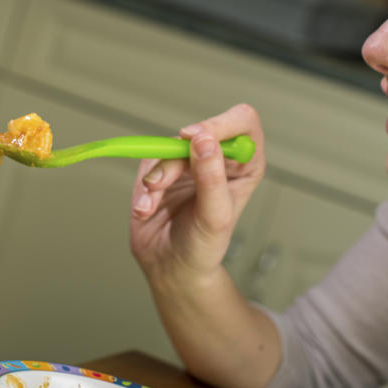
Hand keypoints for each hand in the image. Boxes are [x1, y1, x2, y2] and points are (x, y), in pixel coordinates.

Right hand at [129, 103, 265, 287]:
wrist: (170, 265)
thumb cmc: (203, 246)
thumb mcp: (215, 216)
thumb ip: (212, 178)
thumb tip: (204, 141)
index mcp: (244, 164)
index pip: (242, 122)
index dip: (220, 124)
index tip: (196, 139)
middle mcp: (218, 157)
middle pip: (199, 131)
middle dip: (176, 158)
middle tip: (161, 182)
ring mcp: (188, 161)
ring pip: (168, 146)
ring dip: (156, 177)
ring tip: (151, 205)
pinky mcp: (161, 168)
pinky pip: (148, 162)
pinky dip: (143, 188)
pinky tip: (146, 209)